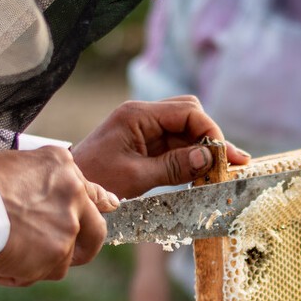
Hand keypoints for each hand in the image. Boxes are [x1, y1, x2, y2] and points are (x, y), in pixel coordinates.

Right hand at [0, 146, 116, 286]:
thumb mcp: (11, 166)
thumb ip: (40, 180)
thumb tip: (54, 194)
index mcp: (61, 166)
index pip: (90, 189)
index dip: (100, 202)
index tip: (110, 206)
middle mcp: (73, 194)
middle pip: (96, 230)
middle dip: (86, 247)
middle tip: (65, 253)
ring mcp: (68, 226)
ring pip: (62, 257)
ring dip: (34, 261)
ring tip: (0, 249)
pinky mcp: (58, 254)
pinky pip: (41, 274)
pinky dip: (19, 274)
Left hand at [71, 96, 250, 199]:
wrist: (68, 188)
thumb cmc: (94, 182)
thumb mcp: (136, 177)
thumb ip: (174, 167)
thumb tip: (209, 158)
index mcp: (138, 115)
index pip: (187, 112)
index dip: (211, 133)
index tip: (224, 157)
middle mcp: (143, 116)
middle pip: (190, 114)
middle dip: (212, 137)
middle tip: (233, 163)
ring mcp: (144, 129)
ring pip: (186, 130)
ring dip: (204, 149)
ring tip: (225, 170)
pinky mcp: (144, 143)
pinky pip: (175, 145)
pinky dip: (191, 157)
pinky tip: (206, 171)